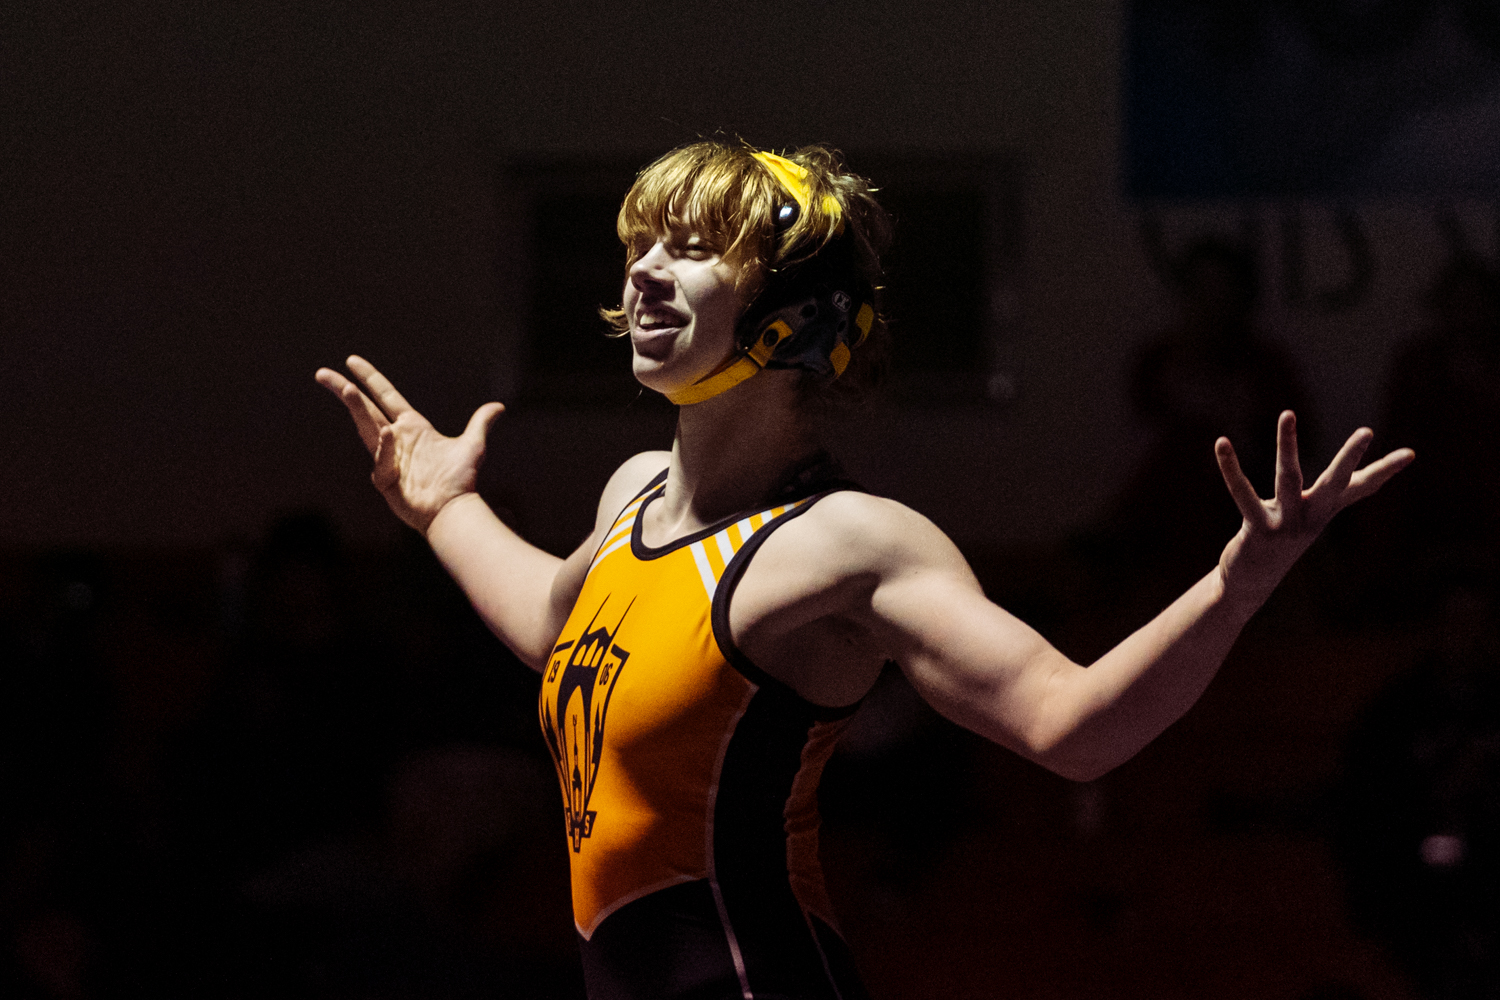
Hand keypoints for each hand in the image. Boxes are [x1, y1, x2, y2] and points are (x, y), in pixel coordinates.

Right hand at [315, 355, 504, 534]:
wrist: (454, 510)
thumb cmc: (461, 481)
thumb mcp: (473, 445)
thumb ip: (480, 423)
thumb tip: (499, 407)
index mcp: (412, 427)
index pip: (385, 396)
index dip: (369, 378)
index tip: (351, 362)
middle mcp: (395, 439)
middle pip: (364, 410)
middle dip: (344, 390)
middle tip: (321, 373)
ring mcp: (386, 459)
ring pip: (366, 428)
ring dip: (356, 408)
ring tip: (347, 388)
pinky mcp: (383, 479)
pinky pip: (381, 459)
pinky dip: (386, 448)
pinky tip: (390, 435)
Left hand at [1214, 411, 1413, 606]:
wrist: (1252, 580)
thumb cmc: (1286, 536)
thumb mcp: (1316, 513)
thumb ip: (1341, 492)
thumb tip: (1369, 480)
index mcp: (1325, 509)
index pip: (1363, 487)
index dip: (1386, 471)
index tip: (1411, 454)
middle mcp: (1311, 517)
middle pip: (1335, 482)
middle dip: (1350, 458)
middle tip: (1367, 432)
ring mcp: (1286, 524)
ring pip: (1288, 479)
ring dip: (1286, 445)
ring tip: (1288, 413)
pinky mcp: (1257, 529)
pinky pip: (1243, 494)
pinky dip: (1231, 469)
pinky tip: (1222, 444)